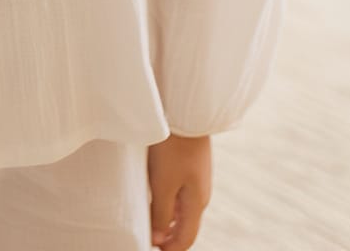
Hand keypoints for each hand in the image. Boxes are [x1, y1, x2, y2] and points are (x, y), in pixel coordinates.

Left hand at [147, 132, 211, 249]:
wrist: (186, 112)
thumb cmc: (174, 148)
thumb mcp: (163, 183)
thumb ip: (161, 213)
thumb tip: (159, 238)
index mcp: (197, 203)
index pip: (186, 238)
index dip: (171, 249)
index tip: (153, 249)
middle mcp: (200, 193)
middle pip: (186, 225)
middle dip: (169, 236)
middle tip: (149, 237)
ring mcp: (197, 178)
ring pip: (183, 208)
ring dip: (168, 218)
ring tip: (149, 220)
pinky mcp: (191, 164)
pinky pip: (181, 191)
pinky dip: (169, 201)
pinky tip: (155, 195)